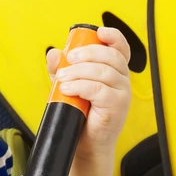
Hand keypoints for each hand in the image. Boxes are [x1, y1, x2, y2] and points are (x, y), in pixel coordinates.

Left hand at [45, 26, 132, 150]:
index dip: (113, 36)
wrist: (85, 143)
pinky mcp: (117, 107)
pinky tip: (68, 89)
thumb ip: (61, 68)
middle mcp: (122, 79)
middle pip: (111, 56)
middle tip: (68, 59)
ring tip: (62, 78)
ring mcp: (122, 93)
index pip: (121, 48)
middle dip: (88, 53)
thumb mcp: (68, 85)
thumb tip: (53, 53)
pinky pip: (99, 90)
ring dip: (79, 71)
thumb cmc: (80, 113)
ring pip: (103, 72)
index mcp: (115, 70)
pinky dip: (80, 86)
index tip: (99, 32)